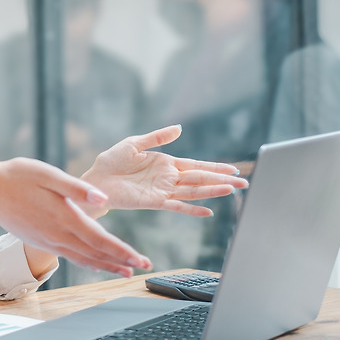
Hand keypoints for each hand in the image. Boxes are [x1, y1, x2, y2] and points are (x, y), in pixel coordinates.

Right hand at [0, 145, 150, 276]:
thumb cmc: (16, 175)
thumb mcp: (47, 174)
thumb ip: (76, 188)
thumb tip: (103, 201)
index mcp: (64, 217)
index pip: (100, 240)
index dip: (123, 252)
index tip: (141, 259)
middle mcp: (57, 234)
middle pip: (95, 254)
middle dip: (121, 262)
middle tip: (143, 268)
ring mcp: (47, 240)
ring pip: (83, 258)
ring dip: (106, 266)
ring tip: (125, 271)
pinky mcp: (39, 240)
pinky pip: (69, 256)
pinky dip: (86, 262)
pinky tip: (93, 263)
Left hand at [82, 124, 247, 215]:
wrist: (95, 180)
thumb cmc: (111, 162)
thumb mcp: (135, 143)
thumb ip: (157, 137)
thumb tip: (180, 128)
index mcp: (166, 163)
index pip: (196, 165)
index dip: (215, 167)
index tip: (234, 169)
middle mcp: (168, 178)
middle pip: (200, 179)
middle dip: (222, 180)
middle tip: (244, 183)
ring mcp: (162, 191)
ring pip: (193, 191)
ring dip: (212, 191)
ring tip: (231, 191)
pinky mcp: (153, 202)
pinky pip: (176, 206)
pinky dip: (192, 209)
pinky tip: (208, 211)